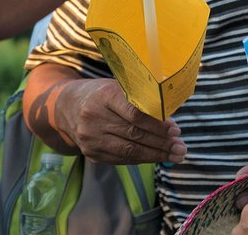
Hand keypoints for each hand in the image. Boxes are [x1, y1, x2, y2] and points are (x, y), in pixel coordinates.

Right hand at [53, 77, 186, 163]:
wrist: (67, 106)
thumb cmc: (102, 94)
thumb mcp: (118, 88)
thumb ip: (142, 102)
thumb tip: (172, 126)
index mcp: (104, 95)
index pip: (134, 113)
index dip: (157, 124)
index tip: (175, 130)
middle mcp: (94, 116)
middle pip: (134, 134)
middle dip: (161, 143)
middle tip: (181, 147)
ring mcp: (90, 137)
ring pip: (129, 151)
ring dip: (155, 155)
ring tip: (174, 155)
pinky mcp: (90, 152)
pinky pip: (121, 159)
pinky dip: (141, 159)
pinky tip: (156, 156)